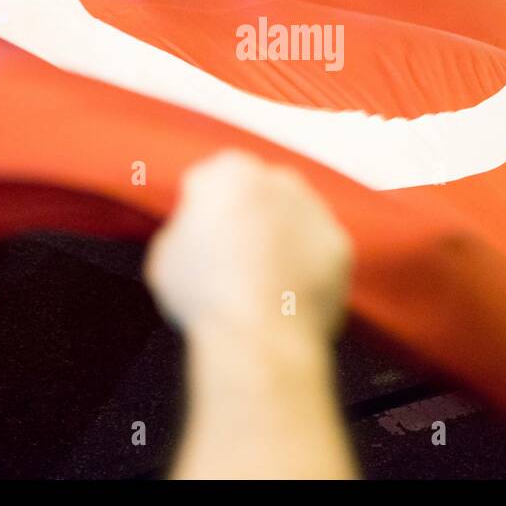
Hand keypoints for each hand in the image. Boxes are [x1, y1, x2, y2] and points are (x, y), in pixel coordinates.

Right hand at [146, 150, 350, 339]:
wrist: (259, 334)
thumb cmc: (206, 295)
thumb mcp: (166, 253)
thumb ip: (186, 228)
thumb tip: (198, 235)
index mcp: (231, 171)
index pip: (210, 181)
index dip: (201, 212)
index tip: (198, 240)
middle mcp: (280, 180)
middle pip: (258, 194)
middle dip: (247, 218)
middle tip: (230, 261)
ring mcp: (315, 211)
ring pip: (292, 220)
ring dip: (280, 240)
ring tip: (258, 284)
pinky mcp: (340, 245)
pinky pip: (317, 253)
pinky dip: (305, 268)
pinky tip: (285, 295)